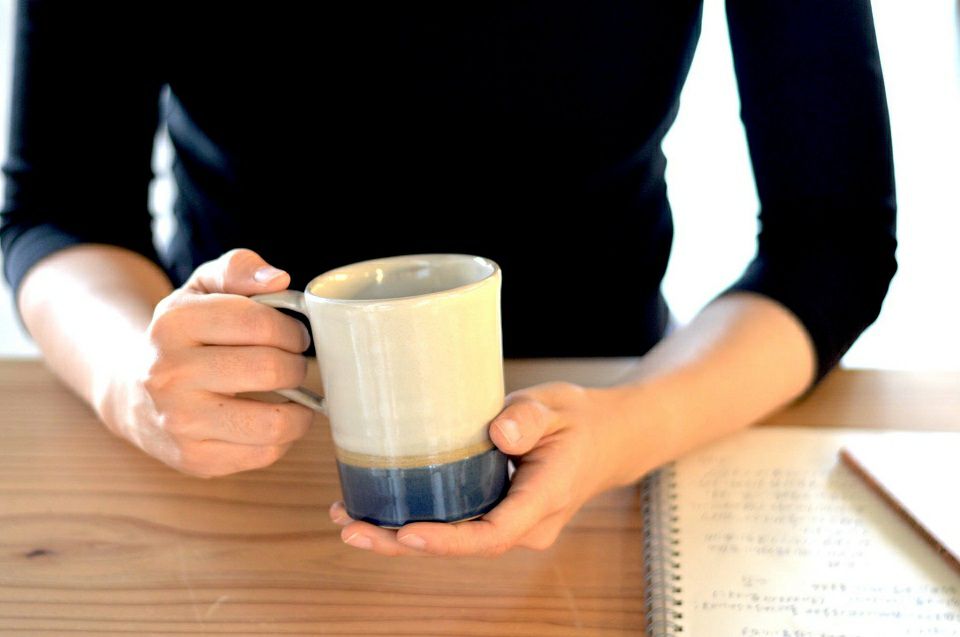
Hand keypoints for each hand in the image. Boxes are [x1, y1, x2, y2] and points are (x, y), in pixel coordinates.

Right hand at [99, 248, 314, 477]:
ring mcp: (180, 421)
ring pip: (274, 421)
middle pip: (270, 369)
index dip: (292, 329)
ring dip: (300, 408)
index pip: (260, 322)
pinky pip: (265, 453)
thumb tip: (279, 279)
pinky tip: (272, 418)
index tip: (295, 335)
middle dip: (298, 365)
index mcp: (174, 323)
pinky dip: (283, 437)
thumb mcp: (202, 288)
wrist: (133, 391)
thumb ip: (239, 268)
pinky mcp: (195, 458)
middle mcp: (169, 374)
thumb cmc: (185, 335)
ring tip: (293, 394)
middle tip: (294, 364)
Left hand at [329, 380, 636, 555]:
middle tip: (351, 528)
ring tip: (348, 519)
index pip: (490, 534)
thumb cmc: (580, 421)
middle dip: (401, 544)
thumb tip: (498, 433)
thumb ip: (529, 417)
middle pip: (460, 546)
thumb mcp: (557, 406)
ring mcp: (511, 524)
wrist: (606, 440)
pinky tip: (377, 510)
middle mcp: (526, 524)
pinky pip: (456, 526)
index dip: (445, 541)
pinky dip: (416, 522)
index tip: (404, 533)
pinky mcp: (497, 514)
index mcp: (543, 500)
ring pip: (453, 541)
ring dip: (399, 536)